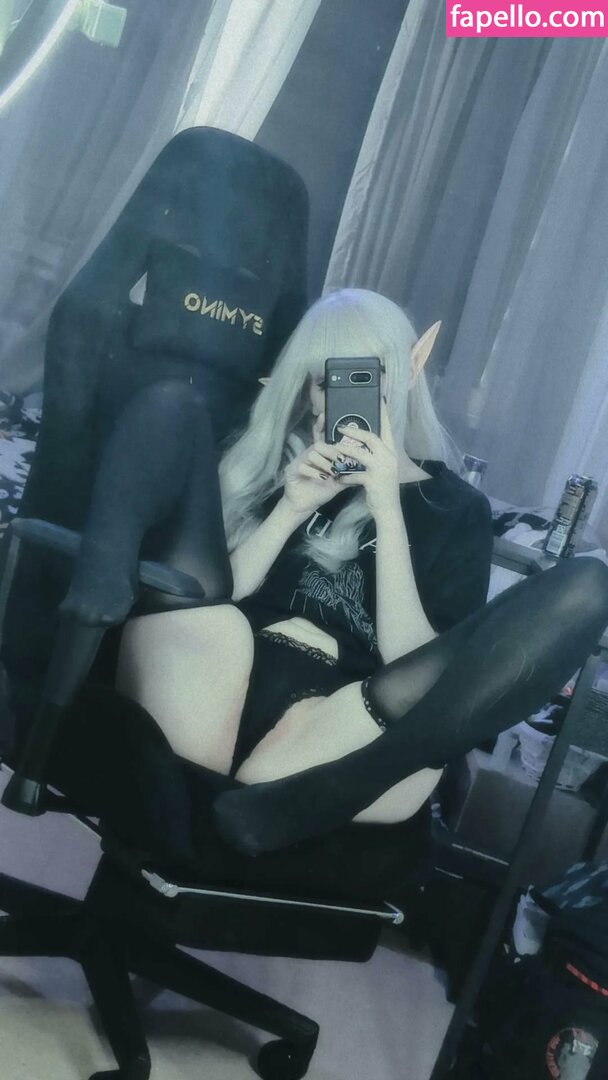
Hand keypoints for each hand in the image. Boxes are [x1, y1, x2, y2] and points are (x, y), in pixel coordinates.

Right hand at [282, 411, 342, 515]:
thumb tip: (365, 468)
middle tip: (341, 462)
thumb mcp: (338, 482)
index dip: (321, 425)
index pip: (321, 437)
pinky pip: (302, 466)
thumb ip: (349, 474)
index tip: (324, 415)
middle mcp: (309, 455)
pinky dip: (314, 472)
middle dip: (332, 452)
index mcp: (320, 455)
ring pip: (311, 453)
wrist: (305, 505)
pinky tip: (322, 479)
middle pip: (319, 444)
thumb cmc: (321, 491)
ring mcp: (299, 462)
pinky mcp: (292, 471)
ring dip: (324, 463)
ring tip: (332, 473)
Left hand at [333, 400, 400, 515]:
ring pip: (360, 453)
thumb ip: (375, 456)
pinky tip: (338, 478)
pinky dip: (345, 476)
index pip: (387, 429)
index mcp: (392, 452)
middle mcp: (389, 458)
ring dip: (344, 450)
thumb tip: (361, 444)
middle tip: (341, 427)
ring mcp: (382, 469)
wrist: (389, 510)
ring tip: (332, 447)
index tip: (380, 400)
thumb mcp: (382, 468)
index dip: (383, 414)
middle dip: (355, 431)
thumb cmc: (383, 489)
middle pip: (371, 437)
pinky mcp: (373, 481)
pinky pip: (354, 474)